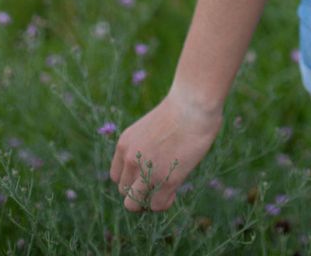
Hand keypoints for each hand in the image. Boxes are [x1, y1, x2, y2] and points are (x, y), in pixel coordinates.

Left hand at [109, 91, 223, 211]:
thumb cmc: (180, 109)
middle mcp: (131, 160)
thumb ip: (144, 147)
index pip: (117, 176)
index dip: (131, 178)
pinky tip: (174, 191)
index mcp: (125, 144)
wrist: (193, 104)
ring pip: (134, 204)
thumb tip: (153, 163)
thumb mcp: (150, 127)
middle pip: (124, 191)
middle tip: (156, 184)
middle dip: (139, 191)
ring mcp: (147, 172)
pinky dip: (164, 203)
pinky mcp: (166, 181)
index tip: (145, 175)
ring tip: (163, 191)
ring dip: (148, 200)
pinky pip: (157, 205)